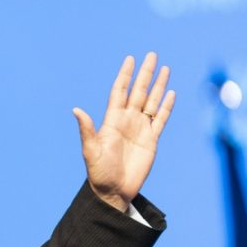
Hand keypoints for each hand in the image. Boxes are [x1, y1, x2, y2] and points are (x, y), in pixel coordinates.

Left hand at [72, 52, 174, 211]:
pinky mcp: (151, 141)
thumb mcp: (90, 150)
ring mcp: (140, 129)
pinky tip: (171, 93)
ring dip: (158, 86)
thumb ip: (87, 129)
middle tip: (152, 55)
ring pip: (152, 102)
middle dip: (145, 74)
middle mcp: (127, 121)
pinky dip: (167, 106)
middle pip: (138, 91)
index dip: (125, 75)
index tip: (130, 59)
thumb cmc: (98, 172)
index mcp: (112, 120)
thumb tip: (76, 110)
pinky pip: (161, 119)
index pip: (120, 91)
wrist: (113, 191)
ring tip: (165, 68)